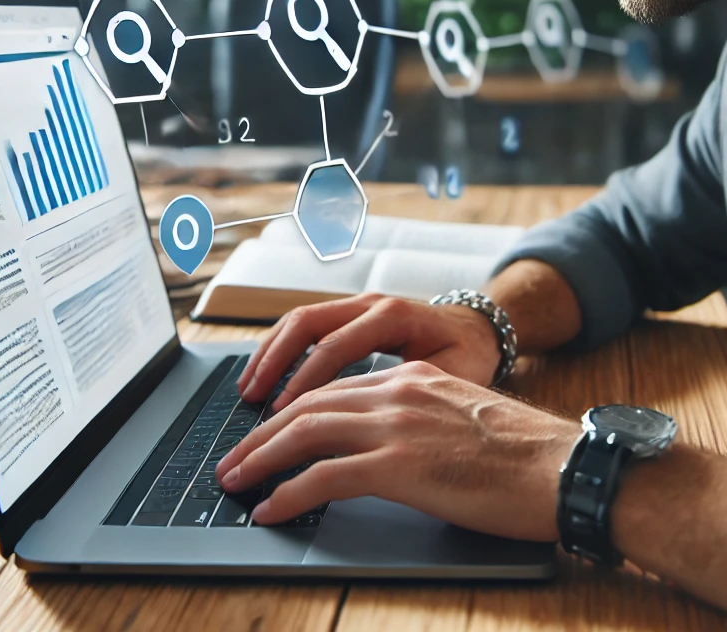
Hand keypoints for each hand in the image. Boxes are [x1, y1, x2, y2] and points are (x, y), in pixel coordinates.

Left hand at [217, 360, 578, 540]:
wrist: (559, 465)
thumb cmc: (523, 453)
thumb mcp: (465, 417)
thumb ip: (423, 420)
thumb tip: (396, 450)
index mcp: (413, 378)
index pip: (335, 388)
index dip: (293, 410)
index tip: (268, 431)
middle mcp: (398, 391)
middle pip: (309, 405)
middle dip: (263, 433)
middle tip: (233, 459)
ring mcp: (396, 426)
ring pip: (306, 432)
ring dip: (261, 457)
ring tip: (235, 481)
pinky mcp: (398, 465)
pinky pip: (324, 476)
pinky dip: (289, 492)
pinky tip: (270, 508)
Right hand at [236, 293, 502, 409]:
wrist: (478, 327)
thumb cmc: (468, 356)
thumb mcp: (452, 375)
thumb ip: (413, 391)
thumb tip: (375, 423)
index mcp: (394, 316)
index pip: (336, 346)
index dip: (305, 381)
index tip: (281, 413)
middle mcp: (370, 303)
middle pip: (307, 322)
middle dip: (275, 361)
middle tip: (251, 400)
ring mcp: (358, 305)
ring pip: (299, 319)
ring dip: (270, 353)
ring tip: (247, 390)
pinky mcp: (350, 314)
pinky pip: (306, 324)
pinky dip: (280, 348)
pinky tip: (265, 376)